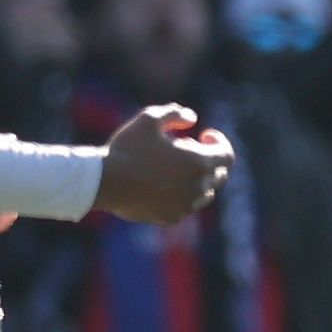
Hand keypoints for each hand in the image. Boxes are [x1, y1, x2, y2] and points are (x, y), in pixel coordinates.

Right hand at [97, 105, 236, 223]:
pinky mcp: (171, 217)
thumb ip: (174, 114)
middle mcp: (198, 187)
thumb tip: (191, 118)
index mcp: (199, 163)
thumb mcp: (149, 119)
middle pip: (218, 174)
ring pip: (205, 193)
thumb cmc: (127, 149)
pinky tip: (163, 185)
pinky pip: (185, 207)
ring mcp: (185, 205)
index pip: (227, 155)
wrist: (104, 183)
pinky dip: (181, 195)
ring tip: (174, 167)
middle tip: (185, 148)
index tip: (204, 135)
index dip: (219, 142)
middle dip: (207, 159)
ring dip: (196, 179)